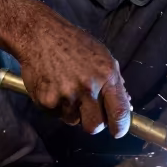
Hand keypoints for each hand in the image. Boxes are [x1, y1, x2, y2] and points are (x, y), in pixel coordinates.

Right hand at [17, 18, 131, 137]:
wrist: (40, 35)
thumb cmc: (74, 43)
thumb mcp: (101, 56)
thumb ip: (114, 81)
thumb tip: (126, 104)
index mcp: (106, 75)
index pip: (119, 112)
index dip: (121, 127)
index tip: (118, 131)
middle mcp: (87, 88)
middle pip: (95, 126)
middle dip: (94, 123)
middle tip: (90, 112)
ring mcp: (65, 96)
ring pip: (74, 121)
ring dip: (74, 111)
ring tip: (68, 89)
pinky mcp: (46, 101)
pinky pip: (56, 115)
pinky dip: (57, 106)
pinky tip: (55, 87)